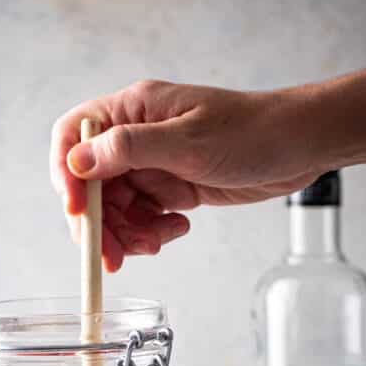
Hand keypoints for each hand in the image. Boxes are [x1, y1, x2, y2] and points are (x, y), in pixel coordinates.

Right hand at [50, 79, 320, 270]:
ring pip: (117, 209)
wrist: (299, 147)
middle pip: (92, 185)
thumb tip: (78, 161)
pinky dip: (153, 232)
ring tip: (156, 243)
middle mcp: (136, 136)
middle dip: (101, 223)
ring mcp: (153, 164)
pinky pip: (144, 218)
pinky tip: (177, 230)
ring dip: (129, 234)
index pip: (74, 136)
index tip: (77, 213)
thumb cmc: (252, 131)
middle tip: (112, 256)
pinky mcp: (170, 187)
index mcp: (133, 110)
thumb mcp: (187, 141)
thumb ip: (129, 149)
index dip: (66, 176)